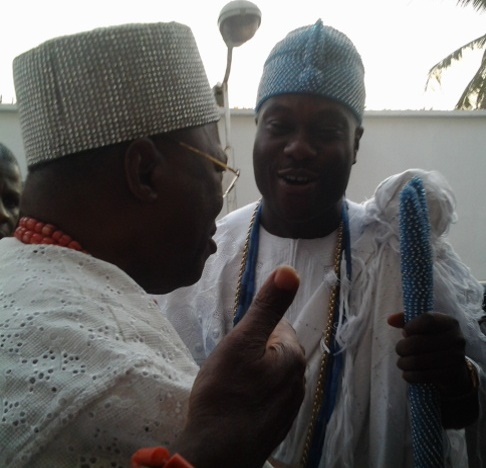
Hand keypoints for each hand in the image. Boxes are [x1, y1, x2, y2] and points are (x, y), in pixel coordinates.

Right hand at [174, 266, 305, 467]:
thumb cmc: (225, 392)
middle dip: (252, 352)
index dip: (251, 332)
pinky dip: (251, 396)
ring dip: (251, 374)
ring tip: (229, 385)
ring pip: (268, 375)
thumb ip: (268, 306)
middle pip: (273, 351)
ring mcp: (288, 408)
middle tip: (228, 366)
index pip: (277, 327)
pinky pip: (265, 398)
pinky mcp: (276, 426)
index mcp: (294, 357)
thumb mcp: (243, 340)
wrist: (214, 454)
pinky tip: (234, 404)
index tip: (234, 347)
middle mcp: (298, 382)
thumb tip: (290, 271)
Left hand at [388, 311, 478, 426]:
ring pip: (419, 360)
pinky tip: (408, 375)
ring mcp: (455, 358)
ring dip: (404, 363)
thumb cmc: (432, 345)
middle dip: (403, 348)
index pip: (427, 319)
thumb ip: (406, 321)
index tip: (404, 332)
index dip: (411, 325)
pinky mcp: (450, 376)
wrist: (453, 371)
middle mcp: (455, 338)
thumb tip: (389, 319)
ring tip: (402, 364)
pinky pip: (424, 376)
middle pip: (418, 341)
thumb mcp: (422, 330)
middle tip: (399, 351)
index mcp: (447, 322)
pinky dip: (411, 376)